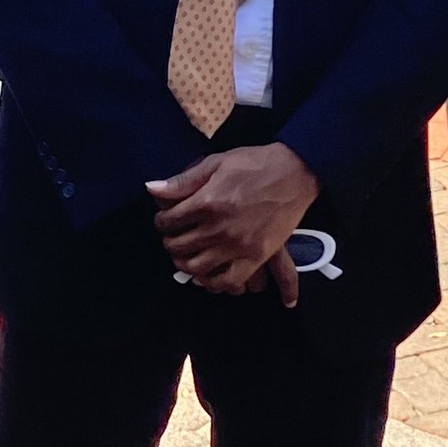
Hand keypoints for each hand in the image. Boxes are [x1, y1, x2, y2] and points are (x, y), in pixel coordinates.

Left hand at [146, 143, 318, 300]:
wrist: (295, 172)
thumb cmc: (256, 164)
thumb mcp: (216, 163)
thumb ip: (183, 180)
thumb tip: (151, 189)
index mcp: (207, 202)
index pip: (169, 221)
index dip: (161, 222)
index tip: (164, 221)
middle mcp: (220, 228)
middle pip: (179, 246)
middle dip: (170, 242)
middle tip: (173, 239)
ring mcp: (238, 246)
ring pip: (197, 268)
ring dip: (186, 264)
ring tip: (186, 257)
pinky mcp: (257, 257)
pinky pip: (229, 281)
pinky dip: (214, 283)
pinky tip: (209, 275)